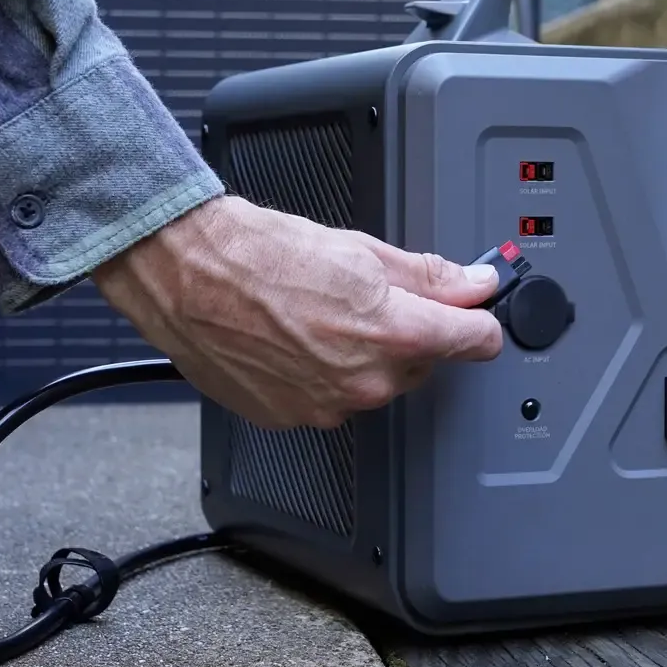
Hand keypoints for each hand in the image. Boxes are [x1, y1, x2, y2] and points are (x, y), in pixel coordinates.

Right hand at [91, 195, 504, 428]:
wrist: (186, 272)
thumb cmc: (259, 253)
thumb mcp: (361, 249)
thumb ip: (429, 275)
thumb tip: (473, 283)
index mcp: (394, 334)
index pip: (477, 341)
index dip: (480, 321)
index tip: (479, 313)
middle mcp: (365, 381)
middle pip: (422, 362)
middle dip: (411, 332)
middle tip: (370, 296)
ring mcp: (327, 406)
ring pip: (375, 383)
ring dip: (364, 354)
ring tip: (322, 313)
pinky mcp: (292, 418)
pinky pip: (330, 399)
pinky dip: (324, 374)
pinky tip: (297, 338)